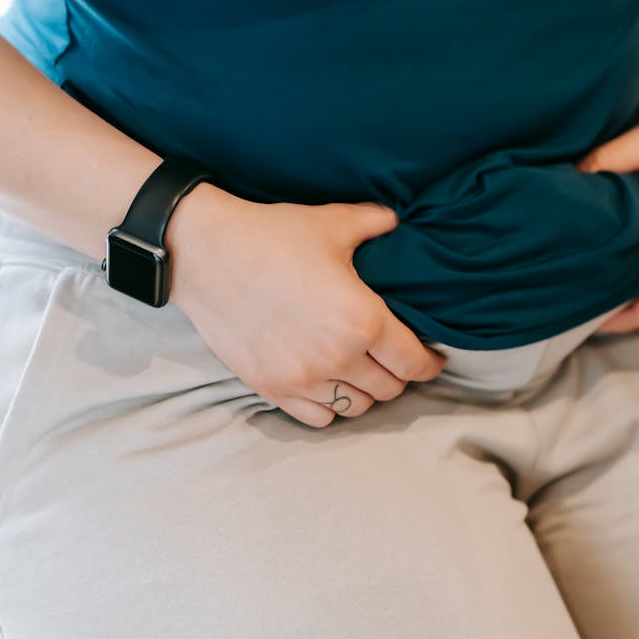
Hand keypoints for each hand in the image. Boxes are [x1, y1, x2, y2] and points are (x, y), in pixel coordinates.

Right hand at [167, 188, 446, 427]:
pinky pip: (318, 418)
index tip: (430, 358)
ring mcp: (303, 378)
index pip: (414, 362)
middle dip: (398, 374)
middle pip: (390, 389)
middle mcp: (337, 357)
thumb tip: (397, 220)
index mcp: (362, 319)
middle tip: (393, 358)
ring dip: (364, 391)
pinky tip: (327, 383)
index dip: (429, 363)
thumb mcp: (332, 223)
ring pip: (356, 407)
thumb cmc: (272, 235)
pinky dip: (329, 406)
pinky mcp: (272, 388)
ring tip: (361, 371)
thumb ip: (375, 223)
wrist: (207, 253)